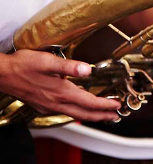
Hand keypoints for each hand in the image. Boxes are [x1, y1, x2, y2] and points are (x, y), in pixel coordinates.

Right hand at [0, 50, 120, 120]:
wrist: (2, 74)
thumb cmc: (24, 65)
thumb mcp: (48, 61)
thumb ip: (69, 66)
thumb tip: (87, 70)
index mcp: (61, 92)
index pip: (89, 102)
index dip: (104, 105)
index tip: (117, 105)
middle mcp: (56, 102)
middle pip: (84, 113)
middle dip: (101, 115)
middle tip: (115, 115)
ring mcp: (48, 106)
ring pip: (75, 114)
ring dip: (90, 115)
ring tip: (102, 114)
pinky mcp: (43, 105)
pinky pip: (65, 112)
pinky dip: (77, 112)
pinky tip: (79, 109)